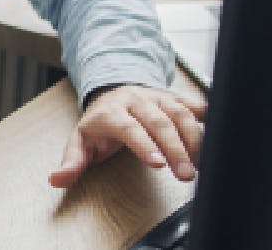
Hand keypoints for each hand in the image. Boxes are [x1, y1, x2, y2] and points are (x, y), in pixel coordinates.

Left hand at [49, 84, 206, 187]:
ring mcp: (156, 97)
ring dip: (193, 138)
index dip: (144, 144)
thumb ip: (72, 162)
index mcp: (111, 111)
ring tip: (200, 163)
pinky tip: (215, 127)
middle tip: (186, 174)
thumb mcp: (80, 142)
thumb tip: (56, 178)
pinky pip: (190, 102)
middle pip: (158, 122)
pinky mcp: (173, 97)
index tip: (158, 163)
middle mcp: (136, 100)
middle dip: (174, 148)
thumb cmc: (99, 124)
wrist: (112, 93)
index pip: (128, 127)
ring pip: (178, 113)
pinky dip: (204, 113)